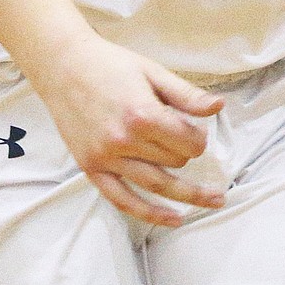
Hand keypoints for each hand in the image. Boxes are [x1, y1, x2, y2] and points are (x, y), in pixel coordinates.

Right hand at [32, 32, 225, 225]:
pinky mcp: (91, 168)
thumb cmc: (111, 65)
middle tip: (187, 141)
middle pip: (174, 161)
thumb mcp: (153, 72)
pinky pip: (123, 200)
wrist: (65, 67)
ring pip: (156, 184)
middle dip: (187, 153)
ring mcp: (106, 158)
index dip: (200, 137)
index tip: (198, 130)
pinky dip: (150, 213)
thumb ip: (187, 94)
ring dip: (186, 194)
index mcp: (143, 114)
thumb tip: (219, 106)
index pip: (188, 141)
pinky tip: (174, 218)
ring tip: (212, 199)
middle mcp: (124, 140)